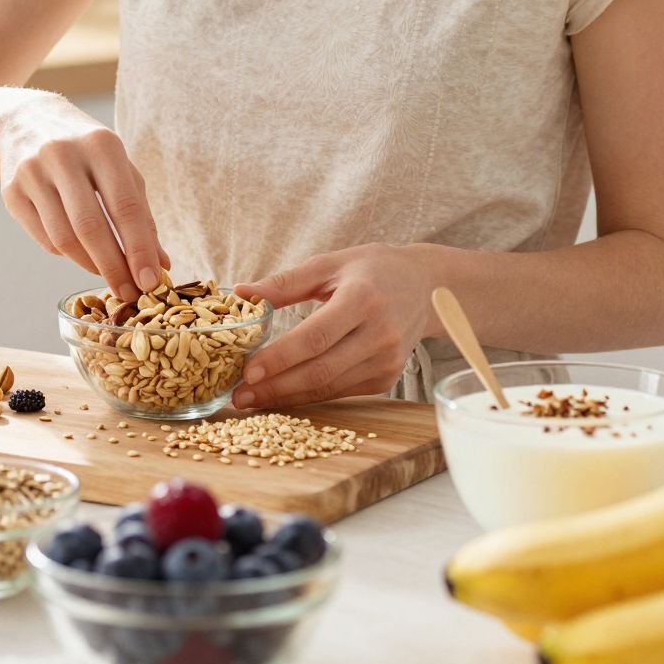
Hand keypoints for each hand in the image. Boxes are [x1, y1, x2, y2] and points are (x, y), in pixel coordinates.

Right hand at [0, 94, 168, 301]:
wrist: (26, 122)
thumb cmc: (87, 151)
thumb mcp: (119, 169)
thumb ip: (142, 214)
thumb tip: (160, 265)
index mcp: (101, 145)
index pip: (124, 206)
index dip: (139, 249)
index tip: (151, 282)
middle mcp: (63, 155)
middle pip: (90, 228)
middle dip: (114, 268)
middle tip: (130, 294)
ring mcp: (32, 173)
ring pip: (64, 239)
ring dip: (90, 266)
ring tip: (109, 276)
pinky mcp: (11, 192)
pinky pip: (45, 239)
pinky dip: (68, 254)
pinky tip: (81, 253)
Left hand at [229, 242, 443, 408]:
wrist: (425, 286)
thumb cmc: (372, 270)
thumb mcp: (330, 264)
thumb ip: (286, 282)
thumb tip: (240, 293)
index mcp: (363, 299)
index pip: (316, 337)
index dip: (281, 358)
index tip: (248, 371)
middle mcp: (380, 334)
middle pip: (321, 370)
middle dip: (276, 386)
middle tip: (239, 395)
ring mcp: (386, 360)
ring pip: (329, 387)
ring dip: (287, 397)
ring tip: (252, 399)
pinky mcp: (386, 378)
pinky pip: (340, 391)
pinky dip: (309, 396)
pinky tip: (282, 394)